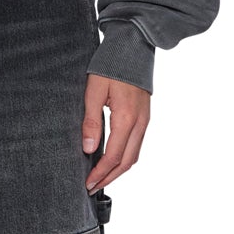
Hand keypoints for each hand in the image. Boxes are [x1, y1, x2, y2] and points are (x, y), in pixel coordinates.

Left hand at [81, 74, 148, 191]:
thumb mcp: (93, 91)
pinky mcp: (145, 116)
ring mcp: (145, 120)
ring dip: (118, 170)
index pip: (114, 156)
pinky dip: (125, 157)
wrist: (132, 47)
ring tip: (101, 177)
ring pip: (134, 155)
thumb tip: (88, 149)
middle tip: (92, 186)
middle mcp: (140, 123)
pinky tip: (112, 159)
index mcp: (127, 118)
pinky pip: (137, 144)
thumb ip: (91, 122)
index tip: (88, 184)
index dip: (100, 173)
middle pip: (127, 162)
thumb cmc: (110, 65)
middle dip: (110, 177)